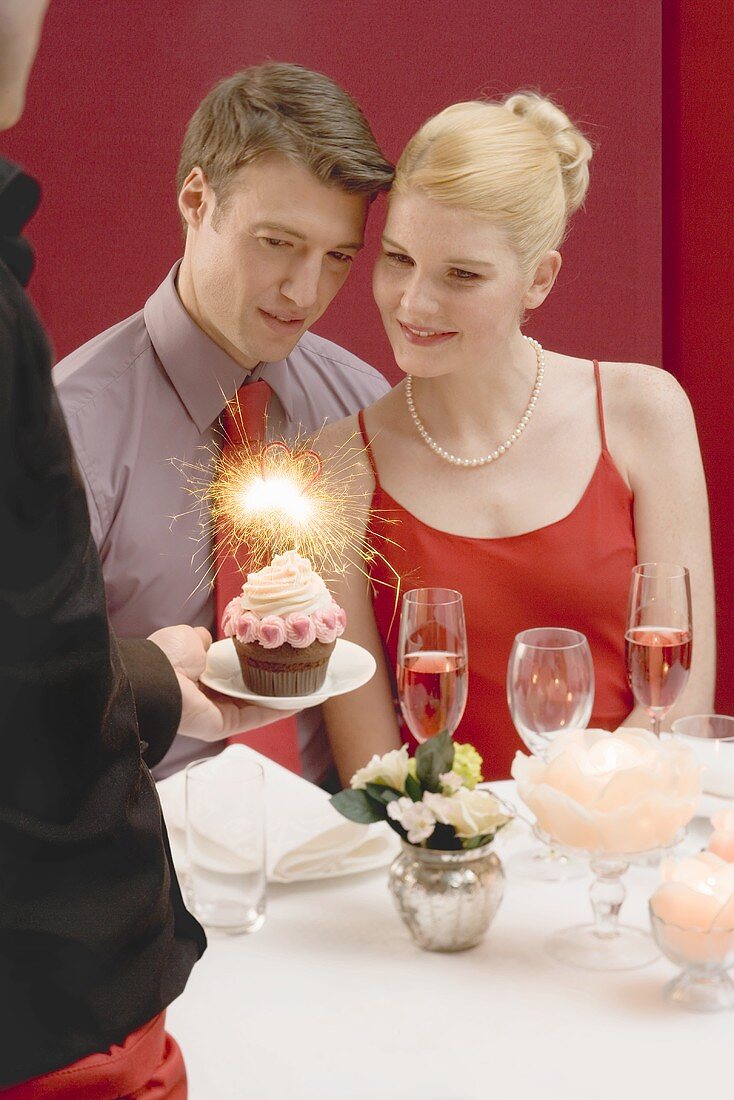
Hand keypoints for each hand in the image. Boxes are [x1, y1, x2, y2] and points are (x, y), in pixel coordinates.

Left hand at [147, 625, 298, 741]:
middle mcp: (207, 696)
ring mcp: (216, 713)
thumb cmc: (168, 656)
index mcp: (196, 674)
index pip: (228, 672)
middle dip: (269, 682)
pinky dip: (276, 711)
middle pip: (244, 691)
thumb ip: (203, 641)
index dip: (249, 664)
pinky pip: (254, 718)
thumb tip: (209, 640)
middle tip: (294, 670)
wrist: (156, 680)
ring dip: (279, 698)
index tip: (270, 655)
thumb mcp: (188, 638)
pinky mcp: (224, 726)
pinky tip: (298, 702)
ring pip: (254, 706)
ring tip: (304, 686)